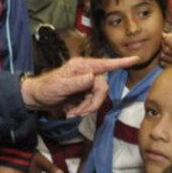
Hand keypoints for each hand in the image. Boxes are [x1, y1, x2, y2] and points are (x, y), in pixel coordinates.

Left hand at [21, 56, 138, 116]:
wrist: (35, 99)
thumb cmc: (45, 89)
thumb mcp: (59, 87)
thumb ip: (77, 83)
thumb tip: (93, 77)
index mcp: (82, 66)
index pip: (105, 64)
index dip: (121, 63)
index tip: (136, 59)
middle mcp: (86, 72)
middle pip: (102, 89)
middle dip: (92, 104)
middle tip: (78, 114)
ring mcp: (85, 83)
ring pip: (97, 98)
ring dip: (86, 109)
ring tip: (72, 113)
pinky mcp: (83, 93)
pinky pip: (91, 103)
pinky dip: (83, 110)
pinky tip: (71, 112)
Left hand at [160, 31, 171, 66]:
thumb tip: (163, 35)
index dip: (167, 40)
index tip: (165, 36)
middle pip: (166, 50)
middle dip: (163, 44)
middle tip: (164, 42)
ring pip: (163, 56)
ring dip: (162, 51)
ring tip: (165, 49)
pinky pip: (162, 62)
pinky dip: (162, 58)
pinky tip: (166, 56)